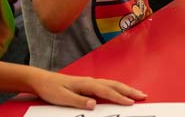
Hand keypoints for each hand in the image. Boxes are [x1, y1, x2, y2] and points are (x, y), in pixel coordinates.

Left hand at [27, 69, 146, 109]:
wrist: (41, 80)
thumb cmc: (51, 89)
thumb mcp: (62, 98)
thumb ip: (79, 101)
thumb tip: (94, 104)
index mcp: (86, 84)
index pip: (107, 91)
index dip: (120, 97)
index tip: (131, 102)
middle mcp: (90, 81)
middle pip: (114, 85)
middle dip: (129, 90)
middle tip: (143, 95)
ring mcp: (90, 82)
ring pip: (112, 84)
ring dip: (126, 88)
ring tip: (137, 93)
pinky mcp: (88, 85)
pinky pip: (107, 86)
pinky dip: (117, 88)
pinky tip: (121, 91)